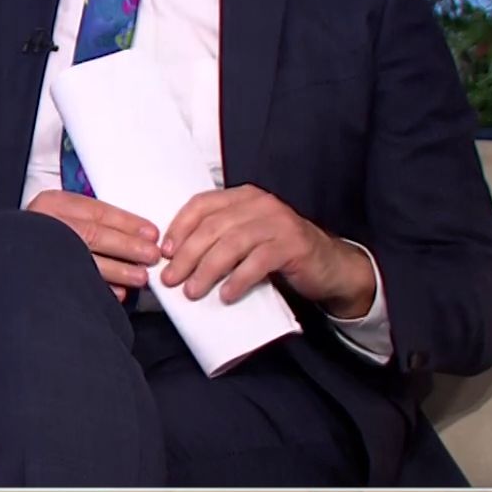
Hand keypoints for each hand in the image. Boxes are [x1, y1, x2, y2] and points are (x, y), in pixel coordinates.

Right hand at [25, 189, 161, 301]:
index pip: (96, 211)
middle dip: (127, 246)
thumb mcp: (62, 215)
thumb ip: (90, 220)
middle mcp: (45, 223)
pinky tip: (118, 293)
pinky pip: (76, 282)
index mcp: (52, 203)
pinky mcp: (40, 275)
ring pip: (85, 259)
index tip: (150, 233)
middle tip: (152, 255)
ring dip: (118, 269)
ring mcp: (41, 250)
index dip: (127, 223)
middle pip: (93, 234)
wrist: (7, 257)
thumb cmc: (43, 234)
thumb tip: (133, 235)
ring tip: (141, 277)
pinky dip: (100, 288)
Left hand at [159, 186, 371, 314]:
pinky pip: (258, 262)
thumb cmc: (279, 253)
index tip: (164, 252)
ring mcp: (278, 222)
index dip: (179, 227)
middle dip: (187, 255)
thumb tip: (174, 259)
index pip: (201, 205)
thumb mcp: (246, 239)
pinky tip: (226, 295)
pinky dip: (238, 280)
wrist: (328, 266)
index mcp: (243, 197)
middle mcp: (260, 203)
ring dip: (207, 270)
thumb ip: (219, 238)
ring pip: (232, 244)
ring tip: (192, 291)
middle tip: (171, 279)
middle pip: (213, 226)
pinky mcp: (292, 245)